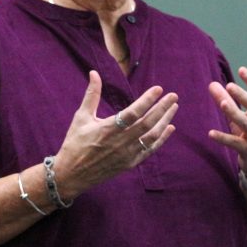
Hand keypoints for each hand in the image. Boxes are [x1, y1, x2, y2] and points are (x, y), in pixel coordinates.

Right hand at [53, 70, 178, 199]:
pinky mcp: (130, 163)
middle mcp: (120, 142)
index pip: (133, 112)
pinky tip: (169, 128)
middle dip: (162, 108)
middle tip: (173, 96)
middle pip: (147, 123)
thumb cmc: (75, 143)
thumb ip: (92, 95)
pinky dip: (161, 139)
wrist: (72, 173)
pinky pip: (150, 150)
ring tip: (174, 108)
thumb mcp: (81, 117)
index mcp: (108, 129)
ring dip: (165, 121)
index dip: (147, 100)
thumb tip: (94, 73)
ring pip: (152, 136)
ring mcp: (127, 154)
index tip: (158, 89)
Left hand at [207, 66, 246, 186]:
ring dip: (234, 113)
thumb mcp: (244, 119)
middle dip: (243, 96)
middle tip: (229, 86)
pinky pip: (236, 143)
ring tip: (222, 103)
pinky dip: (223, 138)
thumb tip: (213, 84)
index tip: (241, 70)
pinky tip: (211, 133)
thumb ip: (229, 102)